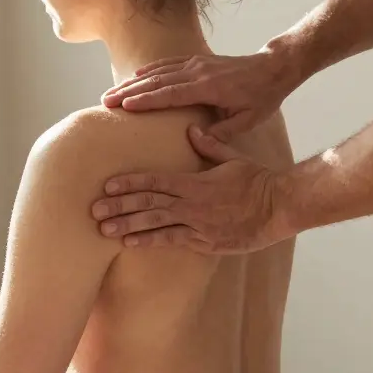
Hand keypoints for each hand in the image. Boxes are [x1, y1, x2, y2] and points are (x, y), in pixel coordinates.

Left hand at [92, 126, 292, 252]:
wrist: (280, 207)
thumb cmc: (257, 180)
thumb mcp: (232, 158)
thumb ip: (209, 145)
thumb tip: (191, 129)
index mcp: (195, 181)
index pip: (154, 180)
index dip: (128, 183)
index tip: (106, 186)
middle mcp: (191, 203)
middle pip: (147, 203)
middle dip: (118, 206)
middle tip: (93, 210)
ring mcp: (197, 224)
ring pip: (155, 224)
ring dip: (127, 226)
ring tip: (103, 229)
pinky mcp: (205, 242)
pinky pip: (172, 241)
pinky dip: (149, 241)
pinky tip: (130, 243)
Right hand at [100, 36, 302, 140]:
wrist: (273, 68)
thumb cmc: (262, 97)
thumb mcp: (247, 120)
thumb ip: (220, 131)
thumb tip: (192, 137)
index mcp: (207, 87)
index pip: (170, 94)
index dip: (145, 100)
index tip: (124, 106)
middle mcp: (197, 72)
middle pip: (156, 81)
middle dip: (128, 92)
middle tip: (105, 102)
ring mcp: (196, 64)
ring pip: (158, 72)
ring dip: (133, 82)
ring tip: (112, 93)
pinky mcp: (197, 61)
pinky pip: (167, 64)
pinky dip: (149, 71)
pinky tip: (135, 77)